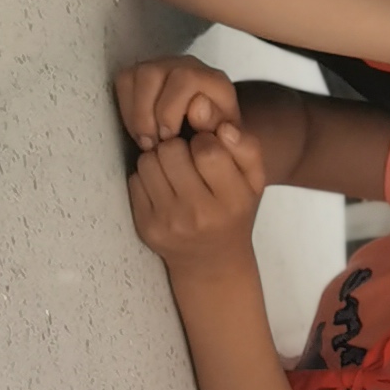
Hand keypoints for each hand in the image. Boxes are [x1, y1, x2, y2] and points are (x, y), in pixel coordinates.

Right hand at [113, 56, 245, 153]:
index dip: (169, 109)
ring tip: (144, 140)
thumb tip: (196, 109)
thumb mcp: (225, 137)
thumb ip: (215, 124)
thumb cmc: (218, 137)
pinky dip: (125, 109)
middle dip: (145, 113)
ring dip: (133, 113)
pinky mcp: (144, 73)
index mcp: (212, 79)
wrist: (212, 130)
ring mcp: (163, 66)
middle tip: (151, 144)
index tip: (168, 137)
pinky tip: (138, 130)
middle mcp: (187, 65)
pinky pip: (124, 81)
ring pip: (134, 75)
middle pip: (151, 73)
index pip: (184, 79)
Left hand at [127, 121, 265, 270]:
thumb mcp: (253, 181)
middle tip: (186, 160)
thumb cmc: (233, 212)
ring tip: (173, 172)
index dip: (203, 140)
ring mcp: (168, 222)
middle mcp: (199, 214)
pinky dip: (146, 178)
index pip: (207, 150)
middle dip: (177, 146)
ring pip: (148, 161)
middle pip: (171, 150)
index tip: (206, 150)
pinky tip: (162, 189)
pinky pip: (135, 180)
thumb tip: (222, 127)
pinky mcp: (146, 227)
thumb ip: (245, 148)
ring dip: (158, 159)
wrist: (211, 262)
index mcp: (232, 201)